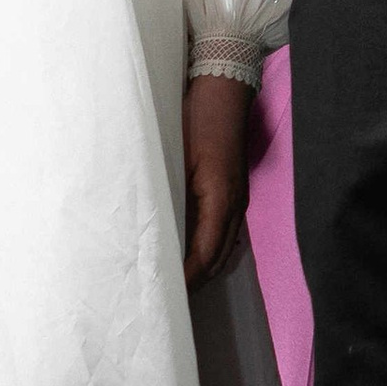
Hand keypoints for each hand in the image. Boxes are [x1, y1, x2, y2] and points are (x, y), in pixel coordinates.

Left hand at [183, 70, 251, 287]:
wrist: (222, 89)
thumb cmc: (196, 120)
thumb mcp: (175, 159)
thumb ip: (166, 197)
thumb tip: (147, 232)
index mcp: (220, 200)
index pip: (204, 255)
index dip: (186, 279)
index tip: (164, 295)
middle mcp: (235, 205)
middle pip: (219, 258)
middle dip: (196, 280)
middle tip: (166, 295)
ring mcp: (238, 198)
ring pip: (224, 247)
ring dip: (204, 266)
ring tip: (176, 280)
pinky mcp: (234, 190)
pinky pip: (225, 231)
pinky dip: (210, 249)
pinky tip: (190, 251)